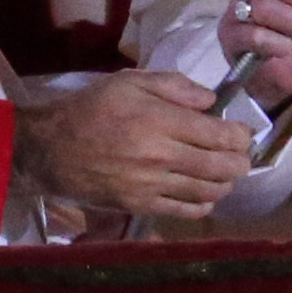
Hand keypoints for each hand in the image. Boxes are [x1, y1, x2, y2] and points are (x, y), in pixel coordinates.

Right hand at [17, 69, 254, 218]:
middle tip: (240, 155)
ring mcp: (151, 185)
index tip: (242, 132)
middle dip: (240, 161)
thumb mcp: (129, 81)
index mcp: (160, 121)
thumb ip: (175, 86)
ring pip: (208, 191)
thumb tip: (212, 101)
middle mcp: (161, 156)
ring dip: (225, 183)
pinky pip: (185, 211)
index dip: (241, 135)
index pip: (220, 135)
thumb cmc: (91, 109)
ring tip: (224, 173)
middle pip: (222, 167)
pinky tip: (203, 194)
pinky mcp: (140, 206)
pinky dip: (203, 204)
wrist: (49, 148)